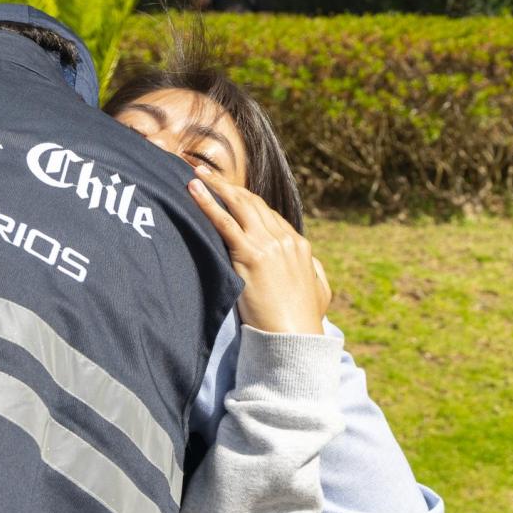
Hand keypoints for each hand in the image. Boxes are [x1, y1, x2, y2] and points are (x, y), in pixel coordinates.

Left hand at [188, 166, 330, 334]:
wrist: (295, 340)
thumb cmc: (304, 323)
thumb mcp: (320, 292)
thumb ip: (315, 274)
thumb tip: (311, 266)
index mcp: (299, 246)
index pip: (269, 215)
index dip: (246, 202)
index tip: (227, 193)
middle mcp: (285, 238)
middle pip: (253, 203)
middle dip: (228, 186)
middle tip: (207, 173)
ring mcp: (268, 244)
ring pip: (239, 204)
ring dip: (215, 186)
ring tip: (196, 174)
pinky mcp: (250, 255)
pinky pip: (224, 221)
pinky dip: (207, 202)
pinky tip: (193, 190)